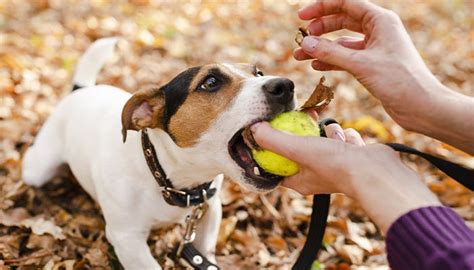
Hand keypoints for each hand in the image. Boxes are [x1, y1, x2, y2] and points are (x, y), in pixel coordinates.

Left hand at [251, 121, 439, 232]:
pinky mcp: (352, 157)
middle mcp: (317, 175)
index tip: (271, 130)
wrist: (376, 171)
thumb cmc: (335, 165)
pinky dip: (345, 136)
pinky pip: (343, 139)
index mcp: (300, 180)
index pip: (278, 164)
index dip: (272, 148)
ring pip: (323, 140)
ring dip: (328, 132)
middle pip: (301, 148)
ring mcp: (336, 166)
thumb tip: (254, 129)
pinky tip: (350, 140)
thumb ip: (274, 139)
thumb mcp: (297, 149)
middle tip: (302, 116)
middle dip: (303, 132)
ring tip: (333, 134)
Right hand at [294, 0, 473, 153]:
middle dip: (320, 28)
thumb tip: (305, 43)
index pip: (346, 4)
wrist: (421, 107)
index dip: (322, 7)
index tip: (302, 17)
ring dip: (322, 47)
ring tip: (300, 55)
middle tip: (302, 38)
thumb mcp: (360, 64)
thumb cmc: (400, 81)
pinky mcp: (372, 65)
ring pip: (342, 41)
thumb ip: (331, 52)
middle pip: (342, 20)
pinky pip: (346, 57)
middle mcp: (378, 30)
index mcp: (380, 21)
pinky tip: (316, 65)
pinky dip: (331, 60)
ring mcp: (374, 48)